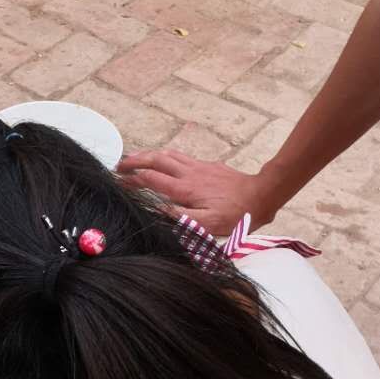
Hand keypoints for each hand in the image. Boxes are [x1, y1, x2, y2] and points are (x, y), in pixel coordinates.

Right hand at [116, 150, 274, 235]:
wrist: (261, 195)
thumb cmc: (236, 214)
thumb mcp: (208, 224)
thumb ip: (181, 217)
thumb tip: (157, 210)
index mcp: (185, 189)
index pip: (151, 180)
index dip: (132, 179)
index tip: (117, 181)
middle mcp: (188, 174)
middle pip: (155, 160)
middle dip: (134, 161)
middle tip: (118, 165)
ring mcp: (198, 167)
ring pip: (167, 154)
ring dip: (148, 155)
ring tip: (133, 158)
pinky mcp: (207, 165)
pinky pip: (180, 156)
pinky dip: (164, 155)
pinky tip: (163, 159)